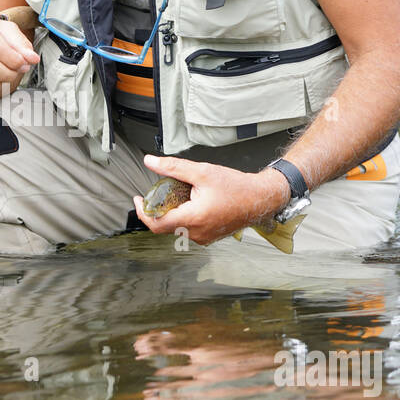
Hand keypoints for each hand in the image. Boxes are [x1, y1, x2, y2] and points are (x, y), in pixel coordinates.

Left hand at [133, 155, 289, 243]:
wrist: (261, 198)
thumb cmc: (236, 186)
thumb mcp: (202, 171)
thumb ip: (173, 167)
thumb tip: (150, 162)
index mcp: (193, 218)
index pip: (157, 224)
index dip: (143, 212)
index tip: (138, 199)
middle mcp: (197, 233)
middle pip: (165, 226)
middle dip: (158, 209)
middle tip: (159, 193)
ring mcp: (203, 238)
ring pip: (177, 228)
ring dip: (172, 213)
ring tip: (180, 195)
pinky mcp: (209, 237)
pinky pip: (188, 230)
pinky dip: (184, 217)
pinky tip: (192, 202)